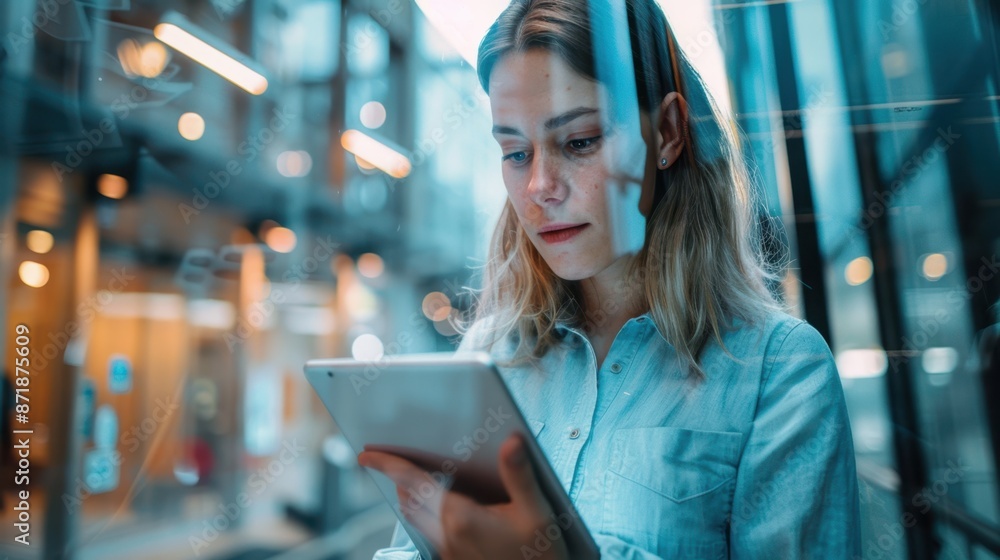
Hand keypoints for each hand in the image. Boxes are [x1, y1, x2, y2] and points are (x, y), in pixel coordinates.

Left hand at [358, 434, 570, 559]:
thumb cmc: (539, 556)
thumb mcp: (536, 512)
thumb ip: (519, 475)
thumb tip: (511, 441)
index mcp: (461, 517)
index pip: (414, 483)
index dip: (388, 466)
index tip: (365, 456)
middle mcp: (447, 535)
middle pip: (410, 500)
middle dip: (396, 478)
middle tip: (384, 460)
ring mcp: (449, 552)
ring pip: (416, 519)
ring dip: (408, 497)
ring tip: (406, 479)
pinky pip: (428, 533)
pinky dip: (422, 513)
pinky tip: (437, 509)